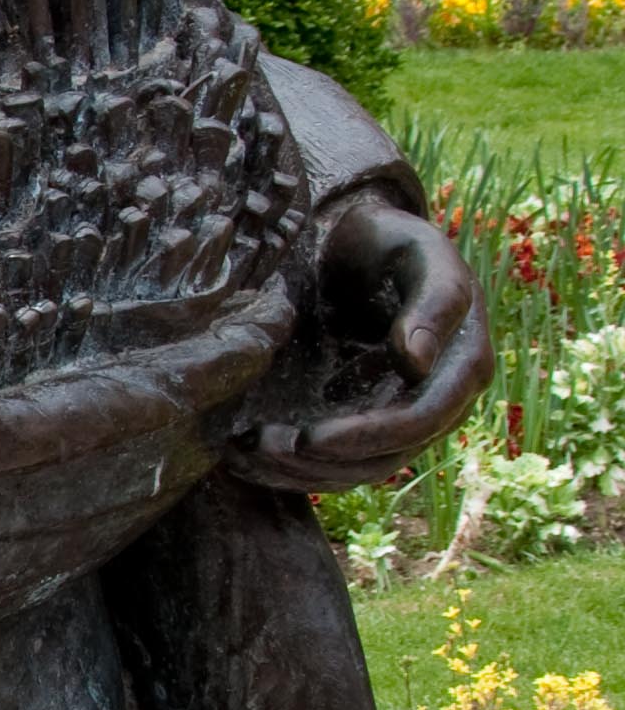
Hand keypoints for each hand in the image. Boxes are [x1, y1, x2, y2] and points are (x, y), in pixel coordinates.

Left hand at [224, 192, 492, 492]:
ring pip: (357, 468)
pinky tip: (245, 457)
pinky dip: (291, 466)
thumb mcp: (417, 249)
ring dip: (300, 472)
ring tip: (244, 455)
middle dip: (322, 461)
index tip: (311, 437)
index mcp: (465, 363)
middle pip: (385, 456)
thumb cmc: (389, 237)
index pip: (420, 419)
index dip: (368, 435)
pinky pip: (334, 459)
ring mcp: (401, 413)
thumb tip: (418, 362)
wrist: (355, 241)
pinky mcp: (362, 418)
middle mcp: (439, 399)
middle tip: (260, 448)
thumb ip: (432, 299)